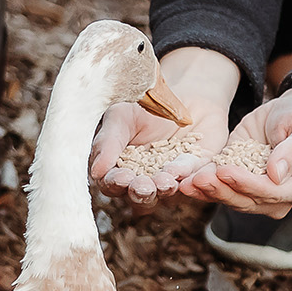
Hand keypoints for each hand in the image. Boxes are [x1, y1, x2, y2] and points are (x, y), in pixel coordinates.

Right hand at [90, 47, 236, 210]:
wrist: (179, 95)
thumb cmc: (143, 108)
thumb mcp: (120, 118)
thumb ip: (107, 142)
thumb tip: (97, 171)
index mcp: (119, 169)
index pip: (112, 183)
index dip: (115, 183)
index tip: (121, 178)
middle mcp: (143, 180)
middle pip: (138, 195)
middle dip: (140, 192)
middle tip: (143, 186)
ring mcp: (169, 178)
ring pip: (164, 192)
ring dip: (162, 188)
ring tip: (163, 181)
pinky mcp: (194, 171)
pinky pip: (190, 177)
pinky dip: (184, 175)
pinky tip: (178, 170)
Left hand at [181, 81, 291, 217]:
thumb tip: (276, 174)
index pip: (274, 193)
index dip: (249, 184)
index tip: (226, 171)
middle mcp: (281, 196)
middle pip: (250, 201)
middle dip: (222, 191)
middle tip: (199, 179)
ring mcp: (259, 191)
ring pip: (233, 199)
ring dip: (209, 192)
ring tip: (188, 182)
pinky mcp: (240, 181)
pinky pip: (221, 189)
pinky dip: (203, 187)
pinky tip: (186, 181)